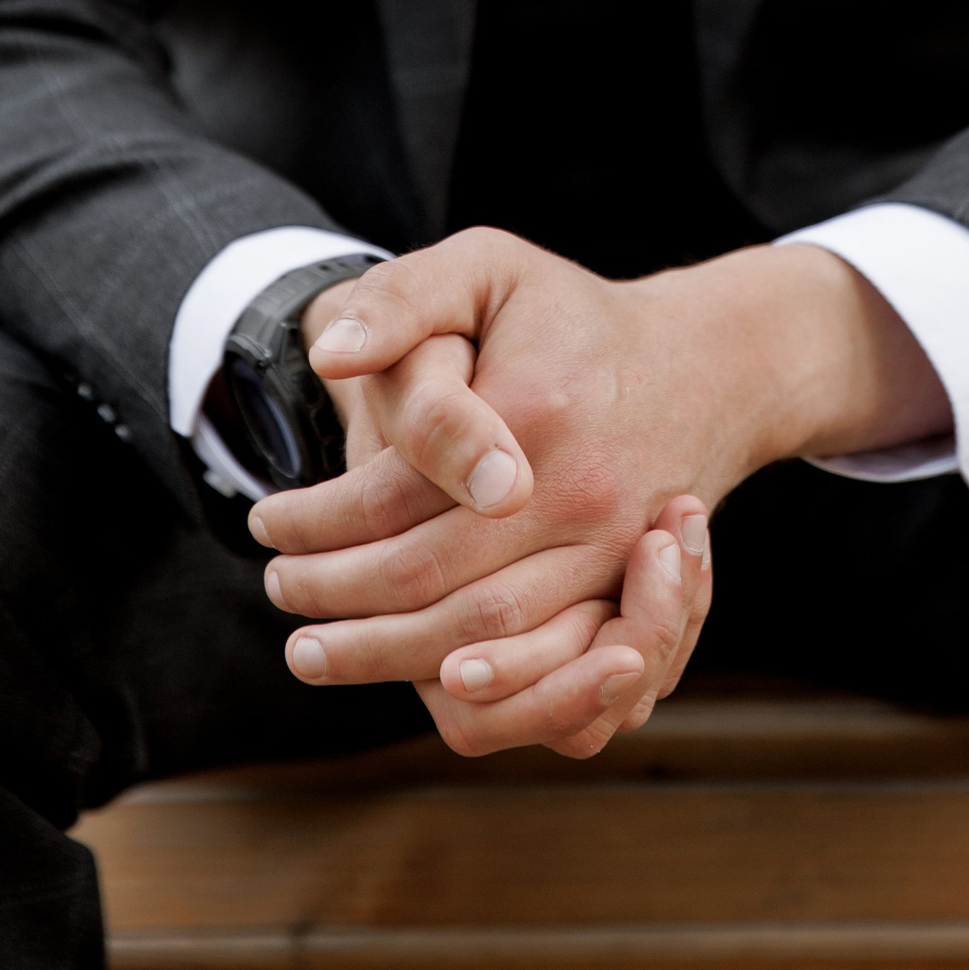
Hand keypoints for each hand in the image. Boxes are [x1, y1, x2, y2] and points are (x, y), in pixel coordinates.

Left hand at [252, 230, 947, 751]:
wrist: (705, 364)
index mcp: (534, 412)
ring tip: (315, 652)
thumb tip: (330, 357)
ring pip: (487, 643)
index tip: (263, 524)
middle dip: (337, 604)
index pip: (393, 498)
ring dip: (388, 662)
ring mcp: (618, 557)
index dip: (314, 523)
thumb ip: (403, 299)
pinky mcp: (639, 601)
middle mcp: (584, 495)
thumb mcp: (487, 269)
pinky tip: (419, 687)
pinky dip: (485, 700)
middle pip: (432, 585)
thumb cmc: (570, 317)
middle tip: (277, 596)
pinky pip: (558, 681)